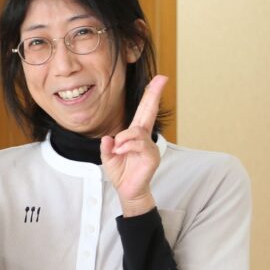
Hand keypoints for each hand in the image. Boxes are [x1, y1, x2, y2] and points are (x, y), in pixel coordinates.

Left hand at [101, 75, 166, 216]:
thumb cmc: (121, 172)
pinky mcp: (152, 156)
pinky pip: (138, 144)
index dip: (150, 96)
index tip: (158, 80)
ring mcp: (150, 146)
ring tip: (117, 149)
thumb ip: (107, 147)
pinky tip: (120, 152)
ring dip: (123, 139)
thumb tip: (108, 138)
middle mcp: (145, 138)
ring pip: (136, 131)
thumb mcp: (108, 157)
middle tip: (162, 78)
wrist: (127, 191)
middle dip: (154, 95)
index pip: (143, 112)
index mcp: (135, 135)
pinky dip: (126, 146)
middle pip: (149, 112)